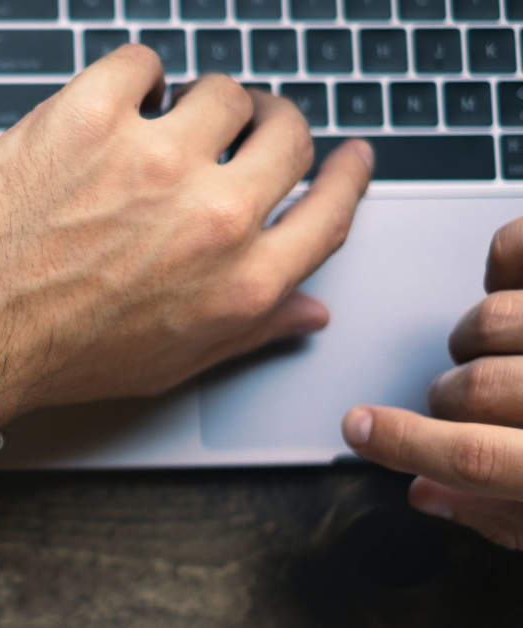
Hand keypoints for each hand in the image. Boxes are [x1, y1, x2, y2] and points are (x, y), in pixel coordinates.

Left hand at [0, 45, 373, 418]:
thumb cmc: (56, 354)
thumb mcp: (170, 363)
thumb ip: (249, 330)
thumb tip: (307, 307)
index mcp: (241, 281)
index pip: (331, 209)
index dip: (346, 175)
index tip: (347, 156)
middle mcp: (211, 217)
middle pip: (287, 135)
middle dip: (274, 125)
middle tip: (248, 126)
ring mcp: (152, 159)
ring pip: (221, 91)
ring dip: (200, 102)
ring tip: (166, 121)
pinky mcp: (89, 118)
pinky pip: (141, 63)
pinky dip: (134, 77)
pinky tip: (116, 102)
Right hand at [343, 217, 522, 549]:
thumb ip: (510, 515)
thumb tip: (428, 493)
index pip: (476, 457)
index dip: (403, 445)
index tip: (359, 430)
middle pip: (471, 389)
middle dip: (449, 400)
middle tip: (464, 402)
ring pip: (489, 320)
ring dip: (478, 337)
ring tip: (507, 348)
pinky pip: (514, 246)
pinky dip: (501, 262)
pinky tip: (514, 288)